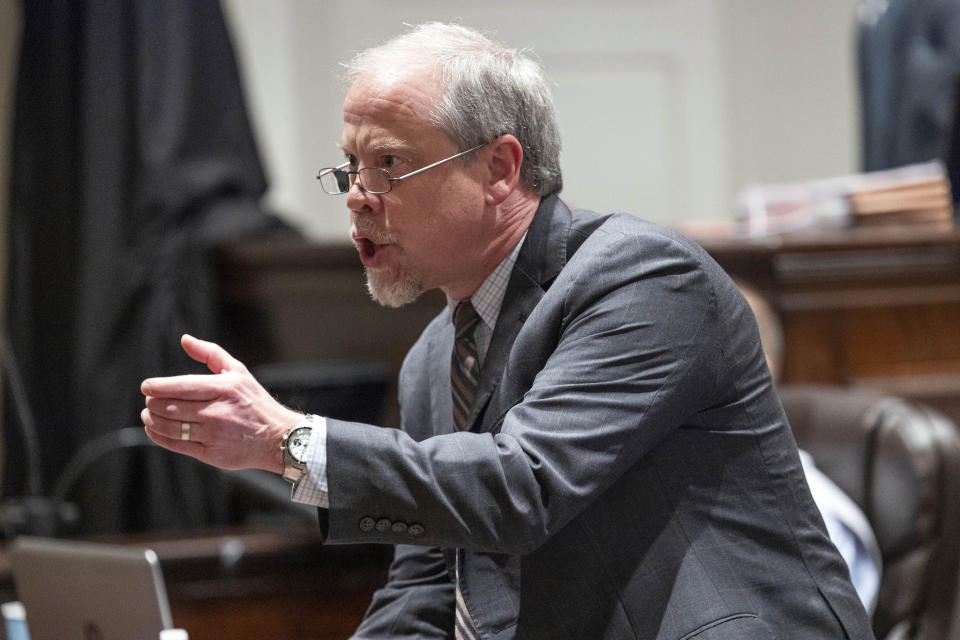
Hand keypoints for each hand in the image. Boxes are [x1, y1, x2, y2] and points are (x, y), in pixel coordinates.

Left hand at [141, 334, 301, 472]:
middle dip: (152, 403)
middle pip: (170, 407)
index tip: (146, 386)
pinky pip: (176, 445)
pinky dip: (159, 437)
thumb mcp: (238, 372)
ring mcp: (213, 434)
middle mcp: (217, 412)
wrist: (276, 437)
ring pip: (169, 427)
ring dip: (152, 420)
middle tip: (149, 401)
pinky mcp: (210, 454)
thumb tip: (185, 340)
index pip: (181, 386)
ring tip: (149, 415)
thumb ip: (210, 353)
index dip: (158, 386)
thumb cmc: (255, 402)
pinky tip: (155, 430)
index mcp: (224, 388)